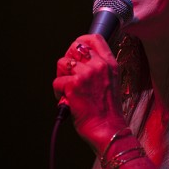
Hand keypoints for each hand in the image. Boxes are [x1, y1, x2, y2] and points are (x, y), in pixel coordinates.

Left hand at [53, 34, 126, 151]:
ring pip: (62, 63)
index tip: (76, 52)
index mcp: (110, 64)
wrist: (108, 129)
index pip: (94, 39)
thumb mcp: (112, 82)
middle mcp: (99, 66)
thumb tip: (80, 62)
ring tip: (68, 90)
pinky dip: (58, 92)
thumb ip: (100, 69)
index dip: (81, 42)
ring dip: (62, 77)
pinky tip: (68, 100)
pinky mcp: (74, 85)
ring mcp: (86, 74)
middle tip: (70, 75)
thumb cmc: (108, 111)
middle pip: (75, 47)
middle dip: (68, 60)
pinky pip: (57, 81)